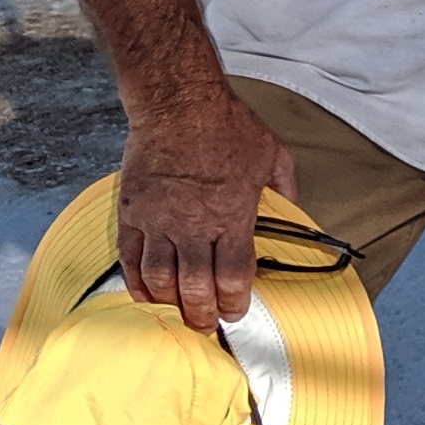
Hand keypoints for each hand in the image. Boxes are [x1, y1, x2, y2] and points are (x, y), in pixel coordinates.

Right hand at [116, 81, 299, 330]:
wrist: (178, 101)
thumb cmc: (227, 124)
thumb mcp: (273, 154)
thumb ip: (285, 188)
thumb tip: (294, 211)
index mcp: (232, 216)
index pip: (233, 277)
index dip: (235, 303)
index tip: (236, 309)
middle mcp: (194, 225)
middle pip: (195, 289)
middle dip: (202, 315)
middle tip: (205, 323)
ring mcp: (159, 221)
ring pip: (160, 280)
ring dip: (169, 303)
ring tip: (177, 311)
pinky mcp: (133, 212)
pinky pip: (130, 258)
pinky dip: (136, 282)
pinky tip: (144, 293)